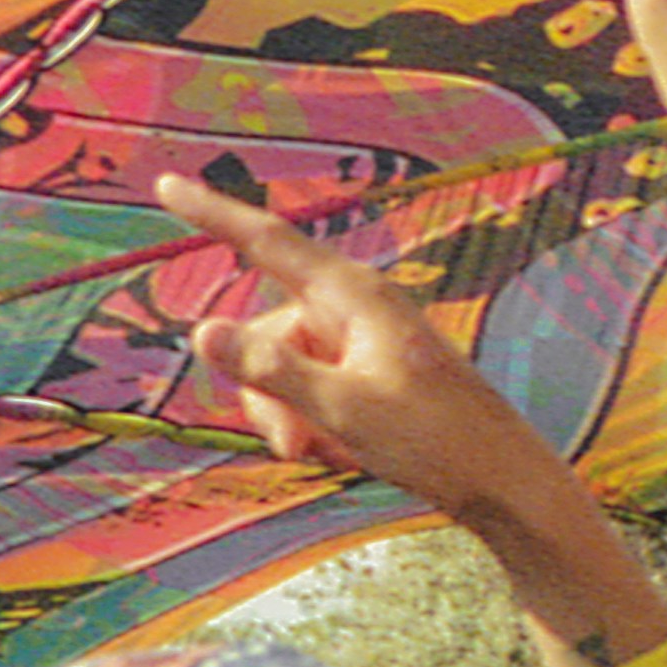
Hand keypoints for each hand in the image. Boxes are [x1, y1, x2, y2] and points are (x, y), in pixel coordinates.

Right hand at [161, 168, 567, 525]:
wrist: (500, 482)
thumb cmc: (434, 439)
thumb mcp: (341, 409)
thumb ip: (270, 369)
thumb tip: (203, 331)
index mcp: (351, 295)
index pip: (266, 242)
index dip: (212, 214)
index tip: (166, 184)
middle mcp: (352, 308)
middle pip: (266, 333)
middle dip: (266, 393)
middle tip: (299, 443)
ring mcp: (360, 342)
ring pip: (282, 370)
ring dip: (291, 418)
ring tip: (331, 452)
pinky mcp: (367, 374)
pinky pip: (309, 390)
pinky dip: (313, 424)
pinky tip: (347, 452)